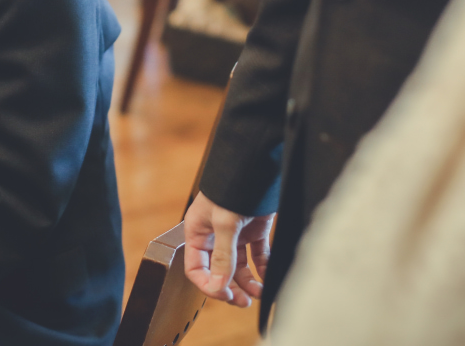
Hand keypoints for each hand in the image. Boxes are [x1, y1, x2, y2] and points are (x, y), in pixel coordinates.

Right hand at [183, 192, 273, 306]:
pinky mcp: (254, 229)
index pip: (197, 268)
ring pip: (239, 266)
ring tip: (259, 293)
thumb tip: (220, 286)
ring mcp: (235, 233)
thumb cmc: (232, 187)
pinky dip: (262, 268)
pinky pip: (257, 255)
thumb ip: (223, 256)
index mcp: (198, 232)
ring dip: (249, 282)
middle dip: (231, 287)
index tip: (223, 294)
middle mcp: (214, 235)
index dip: (209, 283)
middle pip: (219, 270)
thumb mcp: (225, 223)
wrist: (255, 163)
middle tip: (243, 301)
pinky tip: (267, 279)